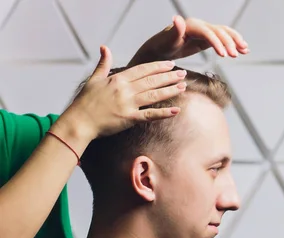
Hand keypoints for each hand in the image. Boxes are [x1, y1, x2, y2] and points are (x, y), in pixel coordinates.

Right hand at [59, 45, 186, 141]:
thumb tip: (104, 47)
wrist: (78, 121)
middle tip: (183, 73)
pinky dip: (163, 113)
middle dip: (169, 76)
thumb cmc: (85, 101)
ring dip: (170, 90)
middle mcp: (125, 89)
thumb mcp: (94, 79)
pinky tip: (176, 110)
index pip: (142, 70)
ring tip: (183, 87)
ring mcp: (128, 104)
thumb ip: (103, 63)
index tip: (170, 65)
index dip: (158, 67)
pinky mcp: (129, 118)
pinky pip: (149, 115)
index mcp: (118, 79)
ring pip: (153, 95)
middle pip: (151, 80)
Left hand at [128, 15, 248, 65]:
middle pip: (219, 31)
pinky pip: (224, 39)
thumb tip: (177, 18)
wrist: (162, 48)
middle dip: (229, 43)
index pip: (208, 32)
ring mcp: (206, 31)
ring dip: (236, 41)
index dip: (217, 42)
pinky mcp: (208, 38)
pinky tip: (243, 50)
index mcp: (192, 25)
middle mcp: (201, 26)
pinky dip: (233, 43)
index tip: (223, 55)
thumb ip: (175, 31)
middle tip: (235, 56)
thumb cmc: (163, 45)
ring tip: (245, 50)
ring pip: (225, 33)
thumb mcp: (167, 41)